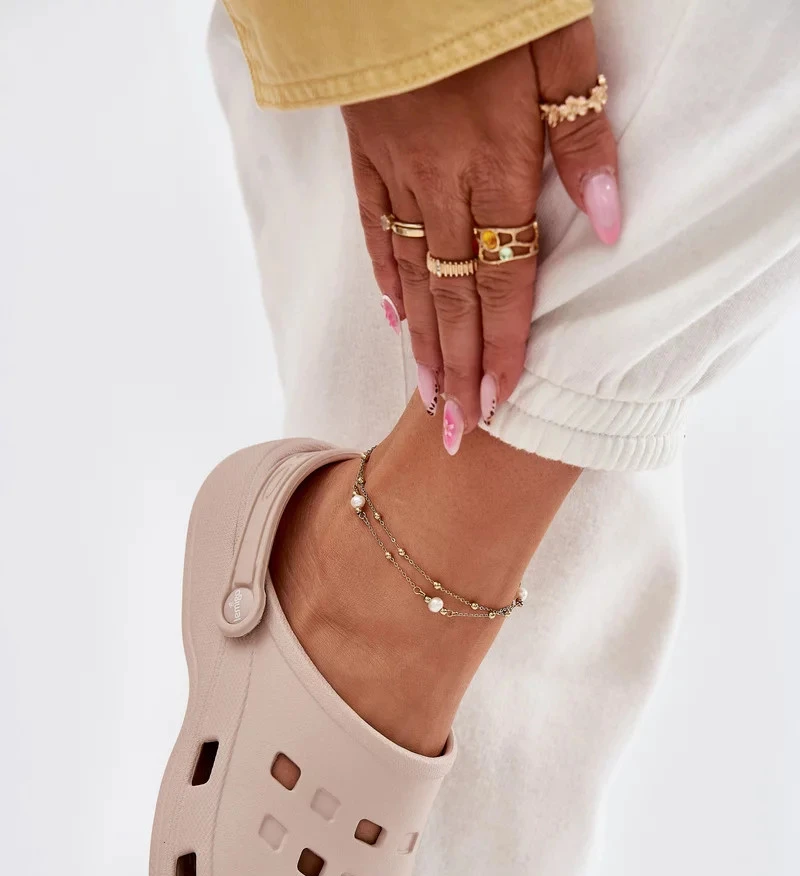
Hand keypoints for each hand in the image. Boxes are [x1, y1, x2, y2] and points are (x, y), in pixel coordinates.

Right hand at [341, 18, 618, 452]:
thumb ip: (583, 135)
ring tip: (428, 397)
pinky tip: (395, 318)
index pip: (505, 277)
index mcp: (494, 161)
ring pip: (411, 275)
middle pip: (453, 294)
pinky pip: (374, 230)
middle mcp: (441, 182)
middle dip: (458, 369)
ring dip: (422, 343)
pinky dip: (386, 279)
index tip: (500, 403)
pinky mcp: (366, 152)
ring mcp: (396, 171)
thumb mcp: (557, 44)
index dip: (504, 344)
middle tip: (455, 431)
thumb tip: (610, 222)